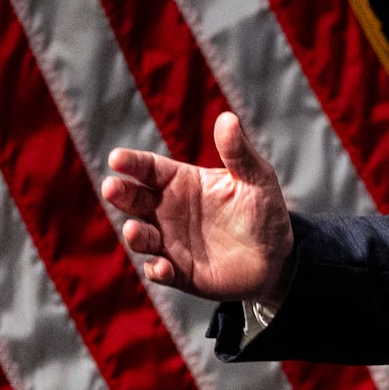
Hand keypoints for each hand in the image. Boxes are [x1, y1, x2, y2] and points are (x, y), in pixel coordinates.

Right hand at [102, 112, 293, 304]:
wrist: (277, 256)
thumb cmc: (263, 211)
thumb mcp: (256, 178)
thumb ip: (238, 152)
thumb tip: (228, 118)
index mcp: (181, 182)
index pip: (149, 168)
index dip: (132, 163)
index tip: (117, 158)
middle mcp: (168, 210)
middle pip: (134, 199)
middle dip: (120, 193)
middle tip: (111, 187)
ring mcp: (170, 241)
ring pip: (141, 237)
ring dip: (135, 235)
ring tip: (135, 230)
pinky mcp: (179, 271)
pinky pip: (160, 271)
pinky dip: (158, 269)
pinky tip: (163, 267)